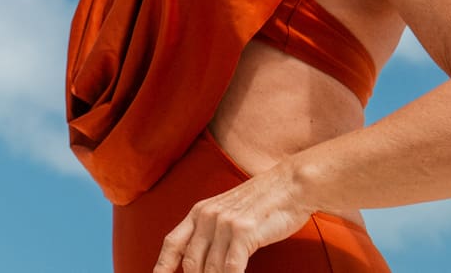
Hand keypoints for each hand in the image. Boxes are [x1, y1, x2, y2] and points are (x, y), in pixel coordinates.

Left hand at [153, 160, 313, 272]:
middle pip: (191, 261)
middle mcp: (206, 216)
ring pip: (211, 268)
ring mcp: (223, 224)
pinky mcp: (243, 232)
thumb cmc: (261, 204)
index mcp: (199, 212)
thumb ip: (211, 231)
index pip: (173, 243)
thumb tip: (203, 258)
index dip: (162, 264)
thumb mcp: (227, 212)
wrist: (288, 185)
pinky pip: (231, 267)